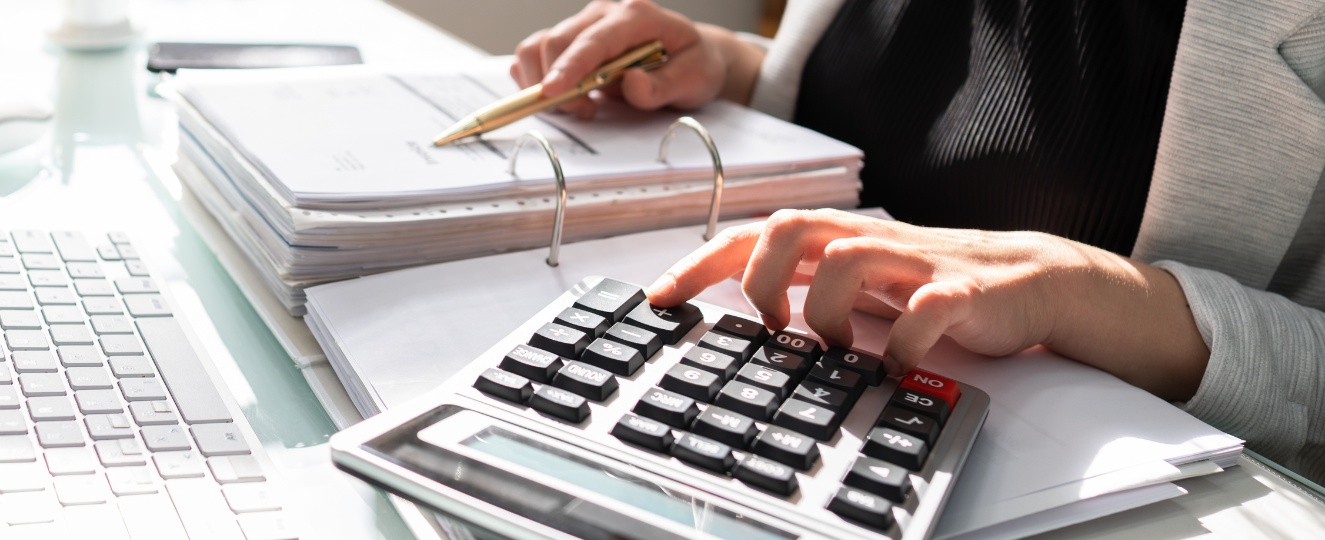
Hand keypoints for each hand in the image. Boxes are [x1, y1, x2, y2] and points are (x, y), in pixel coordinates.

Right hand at [510, 0, 764, 117]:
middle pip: (557, 41)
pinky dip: (537, 78)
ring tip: (580, 105)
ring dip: (544, 82)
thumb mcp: (694, 79)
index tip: (551, 92)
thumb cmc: (694, 64)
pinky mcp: (573, 39)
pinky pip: (535, 54)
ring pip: (538, 47)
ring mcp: (586, 24)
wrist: (693, 56)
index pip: (593, 40)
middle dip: (558, 84)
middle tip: (585, 111)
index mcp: (637, 16)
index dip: (569, 67)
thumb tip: (632, 84)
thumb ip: (664, 85)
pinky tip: (566, 94)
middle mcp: (605, 13)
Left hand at [646, 209, 1210, 400]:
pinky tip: (897, 367)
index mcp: (839, 240)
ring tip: (833, 350)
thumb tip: (739, 312)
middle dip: (762, 276)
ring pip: (850, 258)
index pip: (756, 234)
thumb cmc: (932, 285)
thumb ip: (806, 287)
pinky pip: (928, 309)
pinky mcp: (963, 291)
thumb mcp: (858, 284)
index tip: (660, 298)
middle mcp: (869, 242)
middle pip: (793, 226)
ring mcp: (916, 262)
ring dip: (827, 312)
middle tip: (768, 324)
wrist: (1029, 281)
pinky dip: (905, 343)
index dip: (703, 261)